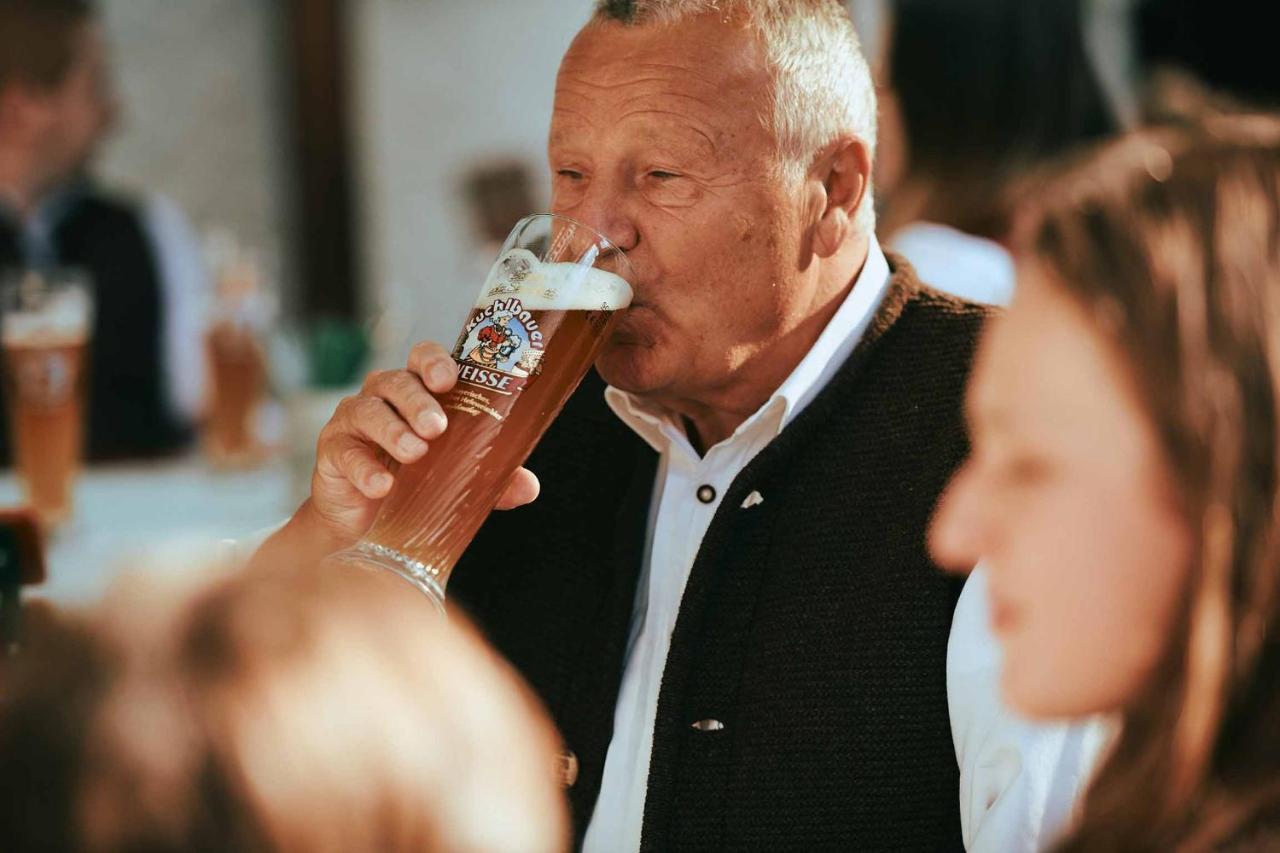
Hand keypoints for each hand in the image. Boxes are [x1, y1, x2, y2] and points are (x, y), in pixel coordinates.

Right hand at [302, 340, 539, 547]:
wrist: (365, 523)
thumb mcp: (456, 477)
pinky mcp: (332, 450)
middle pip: (397, 382)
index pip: (423, 358)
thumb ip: (492, 477)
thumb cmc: (414, 482)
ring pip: (368, 410)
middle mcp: (383, 396)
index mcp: (418, 391)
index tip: (449, 380)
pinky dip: (364, 468)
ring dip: (393, 430)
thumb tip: (529, 486)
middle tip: (437, 427)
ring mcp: (354, 420)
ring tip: (415, 454)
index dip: (434, 362)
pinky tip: (381, 486)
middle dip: (418, 402)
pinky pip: (345, 452)